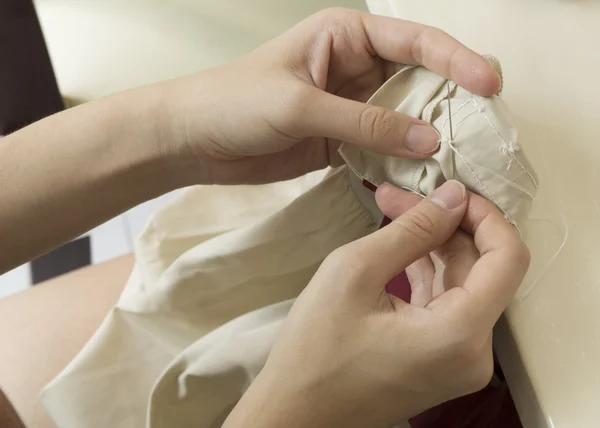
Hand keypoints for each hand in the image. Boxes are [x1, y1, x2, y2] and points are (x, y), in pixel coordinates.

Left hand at [164, 8, 500, 183]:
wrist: (194, 139)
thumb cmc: (234, 101)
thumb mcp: (301, 105)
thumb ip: (365, 122)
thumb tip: (429, 140)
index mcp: (345, 36)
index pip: (414, 41)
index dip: (456, 60)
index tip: (489, 85)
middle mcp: (354, 67)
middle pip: (418, 81)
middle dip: (451, 104)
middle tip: (484, 132)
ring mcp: (349, 106)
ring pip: (404, 118)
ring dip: (428, 138)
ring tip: (460, 161)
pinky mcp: (340, 140)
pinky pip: (381, 148)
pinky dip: (400, 162)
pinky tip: (421, 178)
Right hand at [223, 180, 529, 427]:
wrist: (295, 411)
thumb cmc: (314, 349)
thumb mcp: (355, 272)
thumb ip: (412, 229)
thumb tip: (453, 195)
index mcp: (459, 334)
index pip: (507, 257)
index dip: (485, 215)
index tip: (450, 190)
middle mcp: (473, 353)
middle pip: (479, 268)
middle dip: (443, 224)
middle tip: (399, 196)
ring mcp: (458, 361)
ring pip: (461, 283)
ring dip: (430, 244)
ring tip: (392, 211)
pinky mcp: (440, 362)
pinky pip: (445, 304)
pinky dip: (425, 271)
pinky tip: (397, 246)